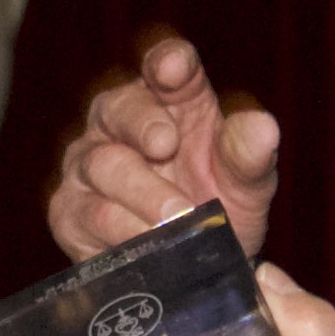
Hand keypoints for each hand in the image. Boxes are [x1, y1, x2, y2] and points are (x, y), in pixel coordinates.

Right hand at [50, 33, 284, 260]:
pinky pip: (91, 213)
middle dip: (144, 124)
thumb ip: (249, 156)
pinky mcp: (71, 212)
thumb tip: (262, 126)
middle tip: (166, 145)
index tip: (174, 67)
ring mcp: (89, 165)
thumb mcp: (246, 186)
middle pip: (120, 107)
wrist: (197, 273)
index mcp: (171, 101)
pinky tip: (149, 242)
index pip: (166, 67)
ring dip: (144, 192)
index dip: (168, 61)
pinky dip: (124, 228)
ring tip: (178, 217)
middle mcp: (121, 124)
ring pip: (105, 164)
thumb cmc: (220, 209)